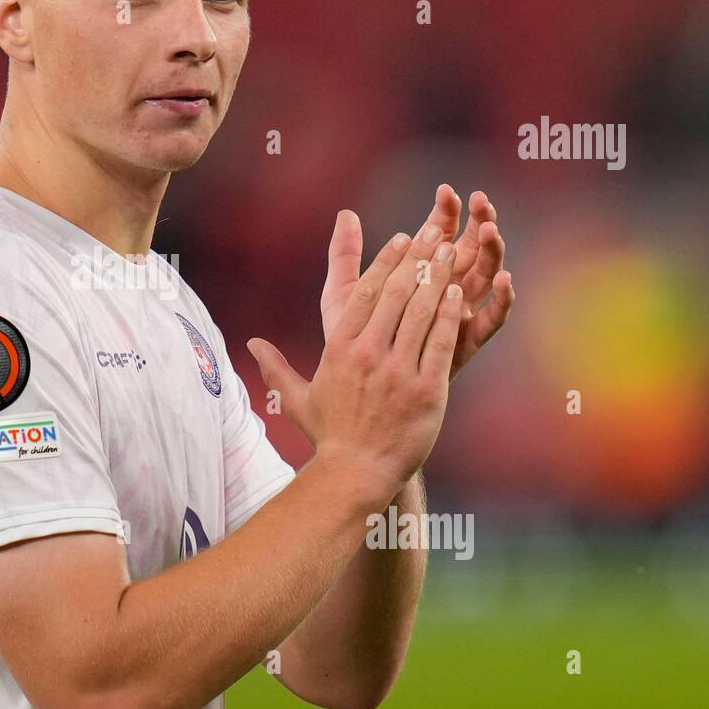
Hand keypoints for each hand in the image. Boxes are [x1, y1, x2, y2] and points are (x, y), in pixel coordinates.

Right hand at [248, 223, 461, 506]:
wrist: (356, 475)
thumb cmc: (329, 437)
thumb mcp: (297, 398)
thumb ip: (275, 366)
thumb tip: (250, 343)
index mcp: (340, 349)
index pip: (366, 293)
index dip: (386, 261)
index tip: (402, 239)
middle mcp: (367, 355)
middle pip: (396, 294)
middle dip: (418, 258)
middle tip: (435, 233)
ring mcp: (397, 372)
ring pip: (420, 313)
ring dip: (438, 278)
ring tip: (451, 253)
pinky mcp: (426, 390)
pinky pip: (439, 343)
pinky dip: (449, 316)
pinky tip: (458, 294)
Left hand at [322, 186, 514, 383]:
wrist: (360, 404)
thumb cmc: (350, 350)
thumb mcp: (342, 299)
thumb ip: (346, 258)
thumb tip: (345, 213)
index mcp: (415, 277)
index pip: (436, 235)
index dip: (443, 213)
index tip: (447, 191)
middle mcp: (440, 294)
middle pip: (466, 250)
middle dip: (475, 223)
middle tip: (481, 201)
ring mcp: (455, 318)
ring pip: (483, 279)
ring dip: (491, 254)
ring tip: (490, 230)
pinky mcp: (465, 345)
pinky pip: (490, 321)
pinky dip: (501, 301)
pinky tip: (505, 281)